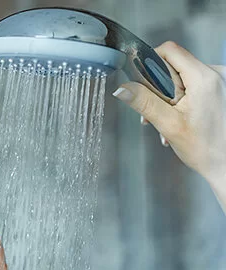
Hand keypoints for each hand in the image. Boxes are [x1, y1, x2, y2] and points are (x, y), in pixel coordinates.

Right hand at [113, 41, 225, 183]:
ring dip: (170, 98)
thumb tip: (122, 88)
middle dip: (159, 88)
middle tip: (157, 112)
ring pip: (183, 76)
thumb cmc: (206, 149)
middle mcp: (216, 73)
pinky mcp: (221, 89)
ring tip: (168, 121)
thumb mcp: (168, 124)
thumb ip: (144, 102)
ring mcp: (221, 80)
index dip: (151, 62)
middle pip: (175, 65)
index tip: (142, 82)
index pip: (170, 50)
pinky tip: (179, 119)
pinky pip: (194, 85)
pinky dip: (183, 100)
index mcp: (204, 78)